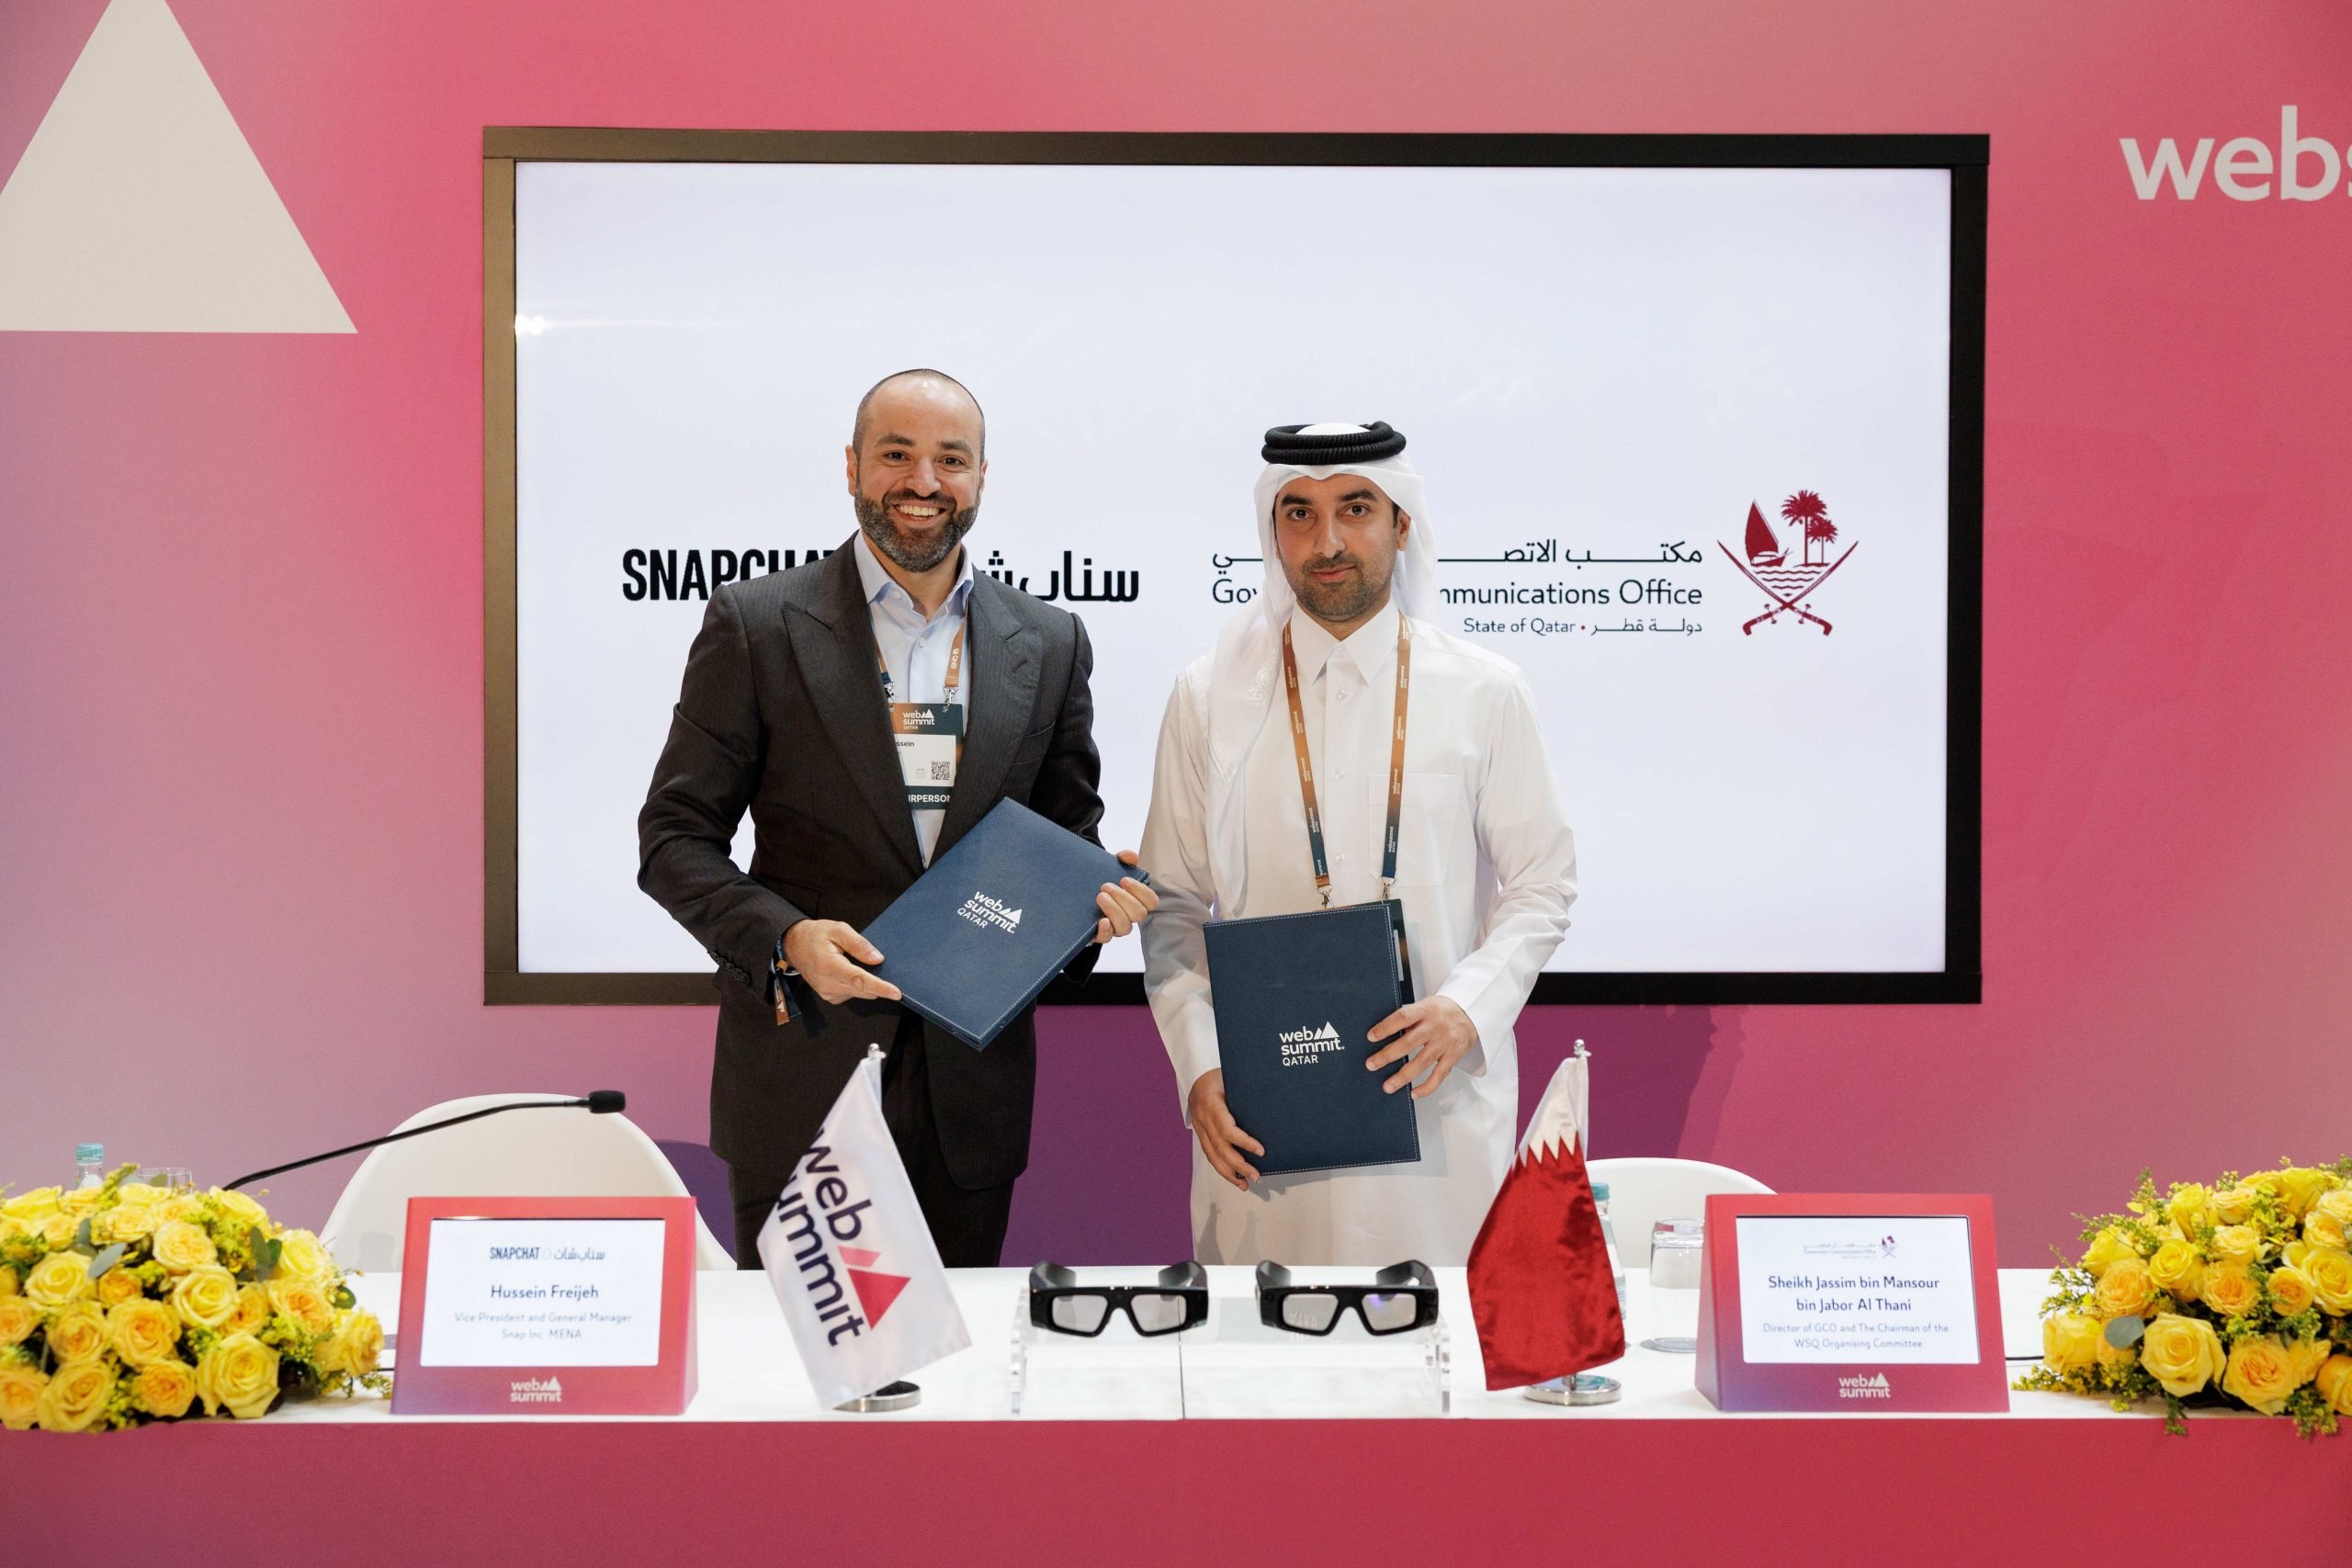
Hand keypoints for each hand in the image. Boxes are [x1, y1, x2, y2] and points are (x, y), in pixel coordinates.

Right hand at [781, 919, 902, 1005]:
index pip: (859, 980)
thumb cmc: (815, 935)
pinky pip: (852, 994)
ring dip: (865, 982)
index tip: (896, 993)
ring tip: (852, 962)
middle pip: (863, 990)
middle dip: (876, 980)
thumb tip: (877, 959)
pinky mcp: (830, 996)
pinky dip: (857, 985)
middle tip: (872, 961)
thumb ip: (859, 944)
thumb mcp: (838, 930)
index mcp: (829, 966)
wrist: (794, 946)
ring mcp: (827, 993)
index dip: (880, 987)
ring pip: (860, 993)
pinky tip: (848, 970)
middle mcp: (827, 984)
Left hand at [1092, 849, 1157, 943]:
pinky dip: (1106, 930)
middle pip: (1139, 914)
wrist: (1074, 896)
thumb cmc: (1098, 882)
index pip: (1151, 901)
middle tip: (1106, 886)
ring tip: (1100, 896)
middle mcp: (1129, 916)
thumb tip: (1131, 856)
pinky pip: (1107, 938)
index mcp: (1136, 900)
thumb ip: (1121, 859)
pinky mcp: (1100, 935)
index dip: (1142, 891)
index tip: (1125, 880)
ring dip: (1114, 910)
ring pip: (1125, 927)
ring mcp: (1115, 927)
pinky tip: (1101, 920)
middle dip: (1124, 898)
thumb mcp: (1109, 867)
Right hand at [1186, 1069, 1263, 1190]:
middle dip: (1239, 1166)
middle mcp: (1203, 1119)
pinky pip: (1210, 1154)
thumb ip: (1247, 1092)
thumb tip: (1274, 1102)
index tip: (1261, 1151)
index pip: (1227, 1129)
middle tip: (1256, 1176)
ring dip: (1229, 1173)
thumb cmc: (1218, 1075)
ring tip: (1245, 1185)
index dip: (1244, 1142)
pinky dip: (1222, 1168)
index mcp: (1211, 1104)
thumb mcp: (1232, 1078)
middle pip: (1220, 1148)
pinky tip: (1233, 1177)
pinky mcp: (1200, 1134)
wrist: (1196, 1075)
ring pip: (1213, 1156)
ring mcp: (1200, 1128)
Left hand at [1365, 997, 1478, 1098]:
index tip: (1371, 1037)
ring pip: (1422, 1062)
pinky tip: (1414, 1093)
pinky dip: (1427, 1087)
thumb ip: (1409, 1018)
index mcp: (1426, 1010)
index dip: (1386, 1027)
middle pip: (1409, 1043)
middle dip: (1388, 1055)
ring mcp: (1445, 1043)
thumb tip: (1385, 1034)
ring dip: (1403, 1076)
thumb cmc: (1442, 1010)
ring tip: (1388, 1086)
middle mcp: (1436, 1027)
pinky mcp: (1453, 1057)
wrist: (1472, 1013)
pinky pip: (1439, 1075)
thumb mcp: (1425, 1005)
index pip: (1403, 1017)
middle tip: (1371, 1065)